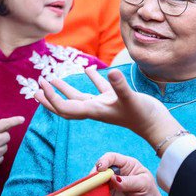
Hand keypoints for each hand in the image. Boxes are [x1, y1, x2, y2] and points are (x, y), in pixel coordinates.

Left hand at [35, 68, 183, 153]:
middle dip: (49, 99)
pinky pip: (99, 89)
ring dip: (65, 89)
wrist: (160, 126)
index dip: (51, 97)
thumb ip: (120, 86)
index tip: (42, 84)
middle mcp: (95, 109)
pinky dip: (92, 79)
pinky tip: (88, 69)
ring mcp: (104, 105)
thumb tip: (112, 71)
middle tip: (35, 89)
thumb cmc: (145, 116)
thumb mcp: (131, 99)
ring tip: (52, 78)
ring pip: (79, 97)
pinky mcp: (115, 100)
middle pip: (65, 106)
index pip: (65, 106)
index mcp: (93, 111)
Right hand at [95, 153, 167, 195]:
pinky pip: (96, 192)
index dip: (104, 160)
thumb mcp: (143, 185)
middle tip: (94, 180)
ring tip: (93, 188)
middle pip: (100, 168)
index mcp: (127, 165)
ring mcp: (110, 185)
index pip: (112, 157)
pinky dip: (93, 192)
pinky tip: (94, 195)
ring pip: (96, 180)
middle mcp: (116, 173)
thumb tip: (112, 178)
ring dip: (93, 183)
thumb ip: (128, 181)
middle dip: (96, 172)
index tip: (100, 168)